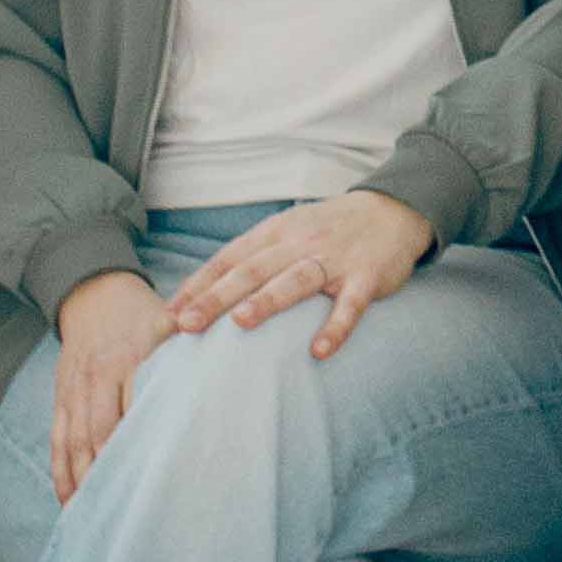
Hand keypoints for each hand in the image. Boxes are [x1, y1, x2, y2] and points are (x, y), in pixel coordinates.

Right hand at [47, 268, 171, 502]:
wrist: (95, 292)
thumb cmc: (143, 314)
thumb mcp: (169, 322)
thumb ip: (190, 348)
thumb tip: (222, 378)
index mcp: (125, 360)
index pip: (127, 408)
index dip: (132, 442)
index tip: (146, 476)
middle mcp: (95, 377)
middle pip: (96, 432)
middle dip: (106, 471)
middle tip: (121, 507)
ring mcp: (73, 389)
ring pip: (72, 441)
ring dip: (80, 478)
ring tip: (92, 513)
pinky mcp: (61, 397)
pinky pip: (57, 438)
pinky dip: (60, 469)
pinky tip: (67, 497)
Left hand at [172, 191, 436, 357]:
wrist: (391, 210)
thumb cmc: (325, 230)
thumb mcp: (285, 232)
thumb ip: (249, 259)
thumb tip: (198, 295)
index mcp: (275, 233)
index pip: (229, 259)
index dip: (198, 285)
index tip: (170, 315)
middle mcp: (299, 243)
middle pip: (253, 270)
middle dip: (218, 297)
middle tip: (187, 324)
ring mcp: (334, 259)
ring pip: (296, 280)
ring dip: (268, 301)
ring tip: (241, 323)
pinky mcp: (367, 276)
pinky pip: (350, 304)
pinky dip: (335, 326)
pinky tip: (319, 350)